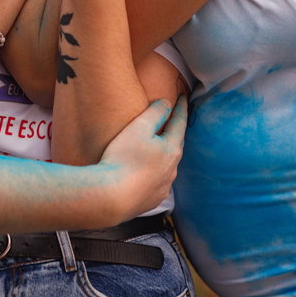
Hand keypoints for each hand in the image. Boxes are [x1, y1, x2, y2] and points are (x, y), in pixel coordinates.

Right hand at [98, 97, 186, 217]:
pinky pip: (158, 182)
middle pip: (176, 144)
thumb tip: (167, 104)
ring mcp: (164, 186)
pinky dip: (156, 173)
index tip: (183, 97)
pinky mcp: (153, 199)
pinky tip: (147, 173)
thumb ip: (155, 113)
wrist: (112, 197)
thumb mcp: (139, 128)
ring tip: (158, 148)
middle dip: (175, 131)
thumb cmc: (123, 158)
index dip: (181, 108)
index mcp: (171, 149)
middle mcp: (172, 169)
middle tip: (173, 120)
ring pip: (168, 165)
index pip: (180, 123)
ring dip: (165, 154)